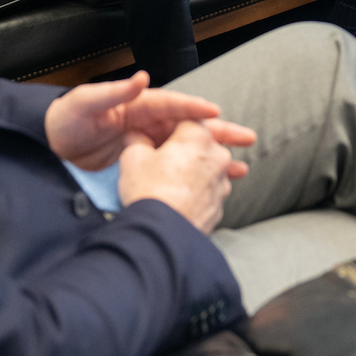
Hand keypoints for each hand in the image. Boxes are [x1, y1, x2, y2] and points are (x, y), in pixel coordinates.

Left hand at [45, 71, 256, 170]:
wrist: (48, 146)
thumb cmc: (65, 121)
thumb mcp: (85, 103)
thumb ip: (112, 92)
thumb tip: (140, 77)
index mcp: (137, 105)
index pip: (172, 104)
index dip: (193, 107)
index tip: (216, 111)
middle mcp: (147, 123)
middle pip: (189, 127)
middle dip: (218, 132)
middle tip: (247, 138)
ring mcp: (147, 144)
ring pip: (188, 149)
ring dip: (213, 157)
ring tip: (240, 167)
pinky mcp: (143, 164)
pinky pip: (175, 166)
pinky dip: (195, 173)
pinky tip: (213, 183)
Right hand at [118, 120, 251, 233]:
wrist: (162, 236)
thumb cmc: (148, 192)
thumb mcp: (133, 158)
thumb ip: (137, 140)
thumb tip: (137, 137)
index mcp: (198, 136)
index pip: (188, 119)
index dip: (170, 126)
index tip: (160, 134)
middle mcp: (218, 156)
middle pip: (202, 144)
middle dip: (185, 150)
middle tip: (163, 160)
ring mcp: (222, 184)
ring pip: (208, 169)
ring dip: (194, 172)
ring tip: (169, 184)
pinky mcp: (220, 207)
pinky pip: (208, 193)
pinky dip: (197, 194)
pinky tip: (178, 201)